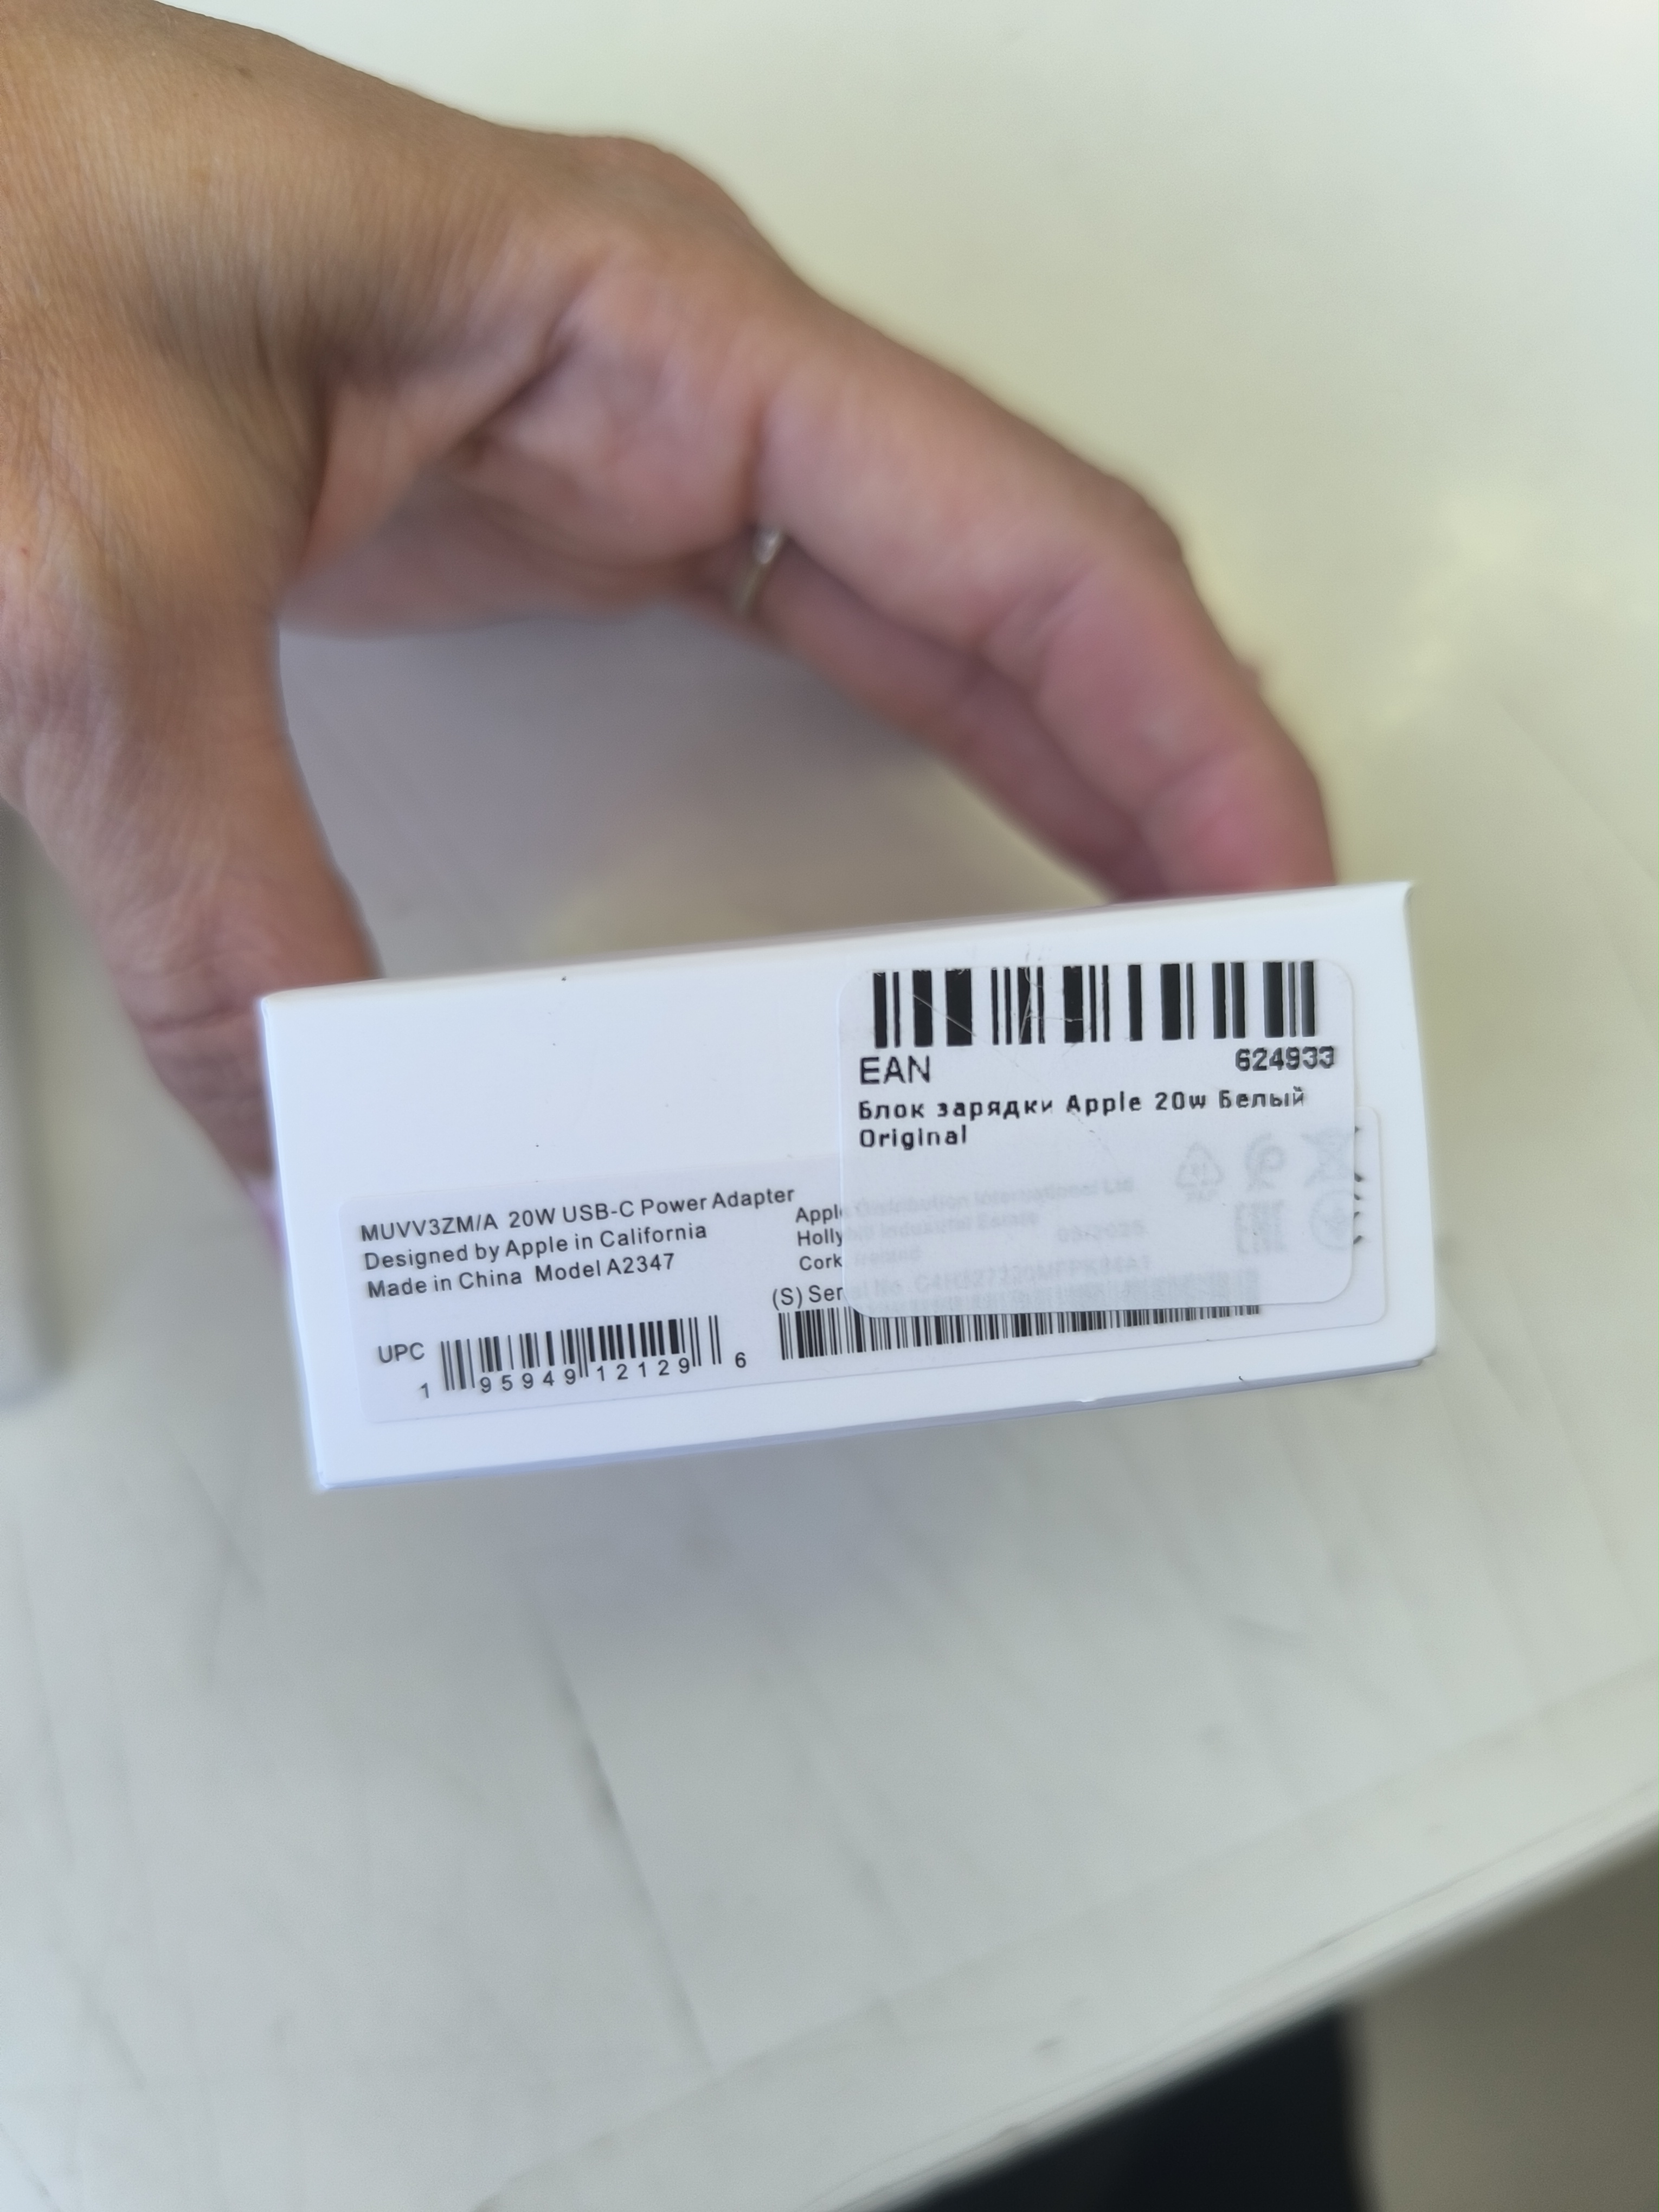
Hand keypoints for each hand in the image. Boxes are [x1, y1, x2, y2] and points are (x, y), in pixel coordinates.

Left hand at [0, 0, 1332, 1177]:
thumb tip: (308, 1162)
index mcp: (652, 328)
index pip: (1016, 540)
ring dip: (1060, 789)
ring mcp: (634, 443)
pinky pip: (813, 647)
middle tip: (1247, 986)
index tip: (1272, 896)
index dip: (1181, 730)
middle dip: (1158, 785)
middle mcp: (684, 374)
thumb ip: (215, 909)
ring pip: (933, 626)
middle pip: (1016, 594)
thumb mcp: (98, 609)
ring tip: (1146, 967)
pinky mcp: (568, 514)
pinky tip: (948, 889)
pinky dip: (915, 768)